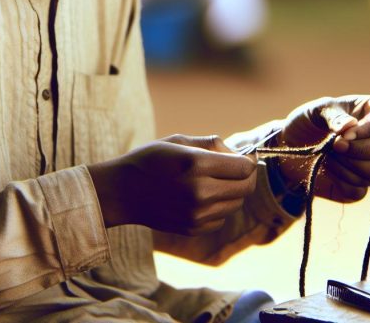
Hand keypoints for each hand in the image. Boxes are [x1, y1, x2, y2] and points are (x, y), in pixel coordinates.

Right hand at [88, 134, 257, 235]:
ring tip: (214, 182)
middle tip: (236, 169)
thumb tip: (239, 153)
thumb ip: (212, 144)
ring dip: (232, 192)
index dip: (248, 161)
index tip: (244, 157)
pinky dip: (219, 208)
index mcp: (197, 164)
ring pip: (236, 204)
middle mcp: (200, 191)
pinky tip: (201, 198)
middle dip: (245, 176)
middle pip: (245, 187)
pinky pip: (221, 218)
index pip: (244, 167)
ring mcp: (197, 214)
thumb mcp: (179, 141)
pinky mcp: (193, 229)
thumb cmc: (149, 160)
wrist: (121, 192)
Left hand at [271, 95, 369, 202]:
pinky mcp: (359, 186)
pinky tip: (327, 169)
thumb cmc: (308, 122)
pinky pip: (360, 190)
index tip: (345, 134)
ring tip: (328, 156)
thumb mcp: (316, 110)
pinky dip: (341, 181)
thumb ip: (333, 115)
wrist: (290, 147)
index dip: (369, 129)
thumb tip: (350, 126)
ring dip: (349, 165)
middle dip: (360, 149)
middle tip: (334, 146)